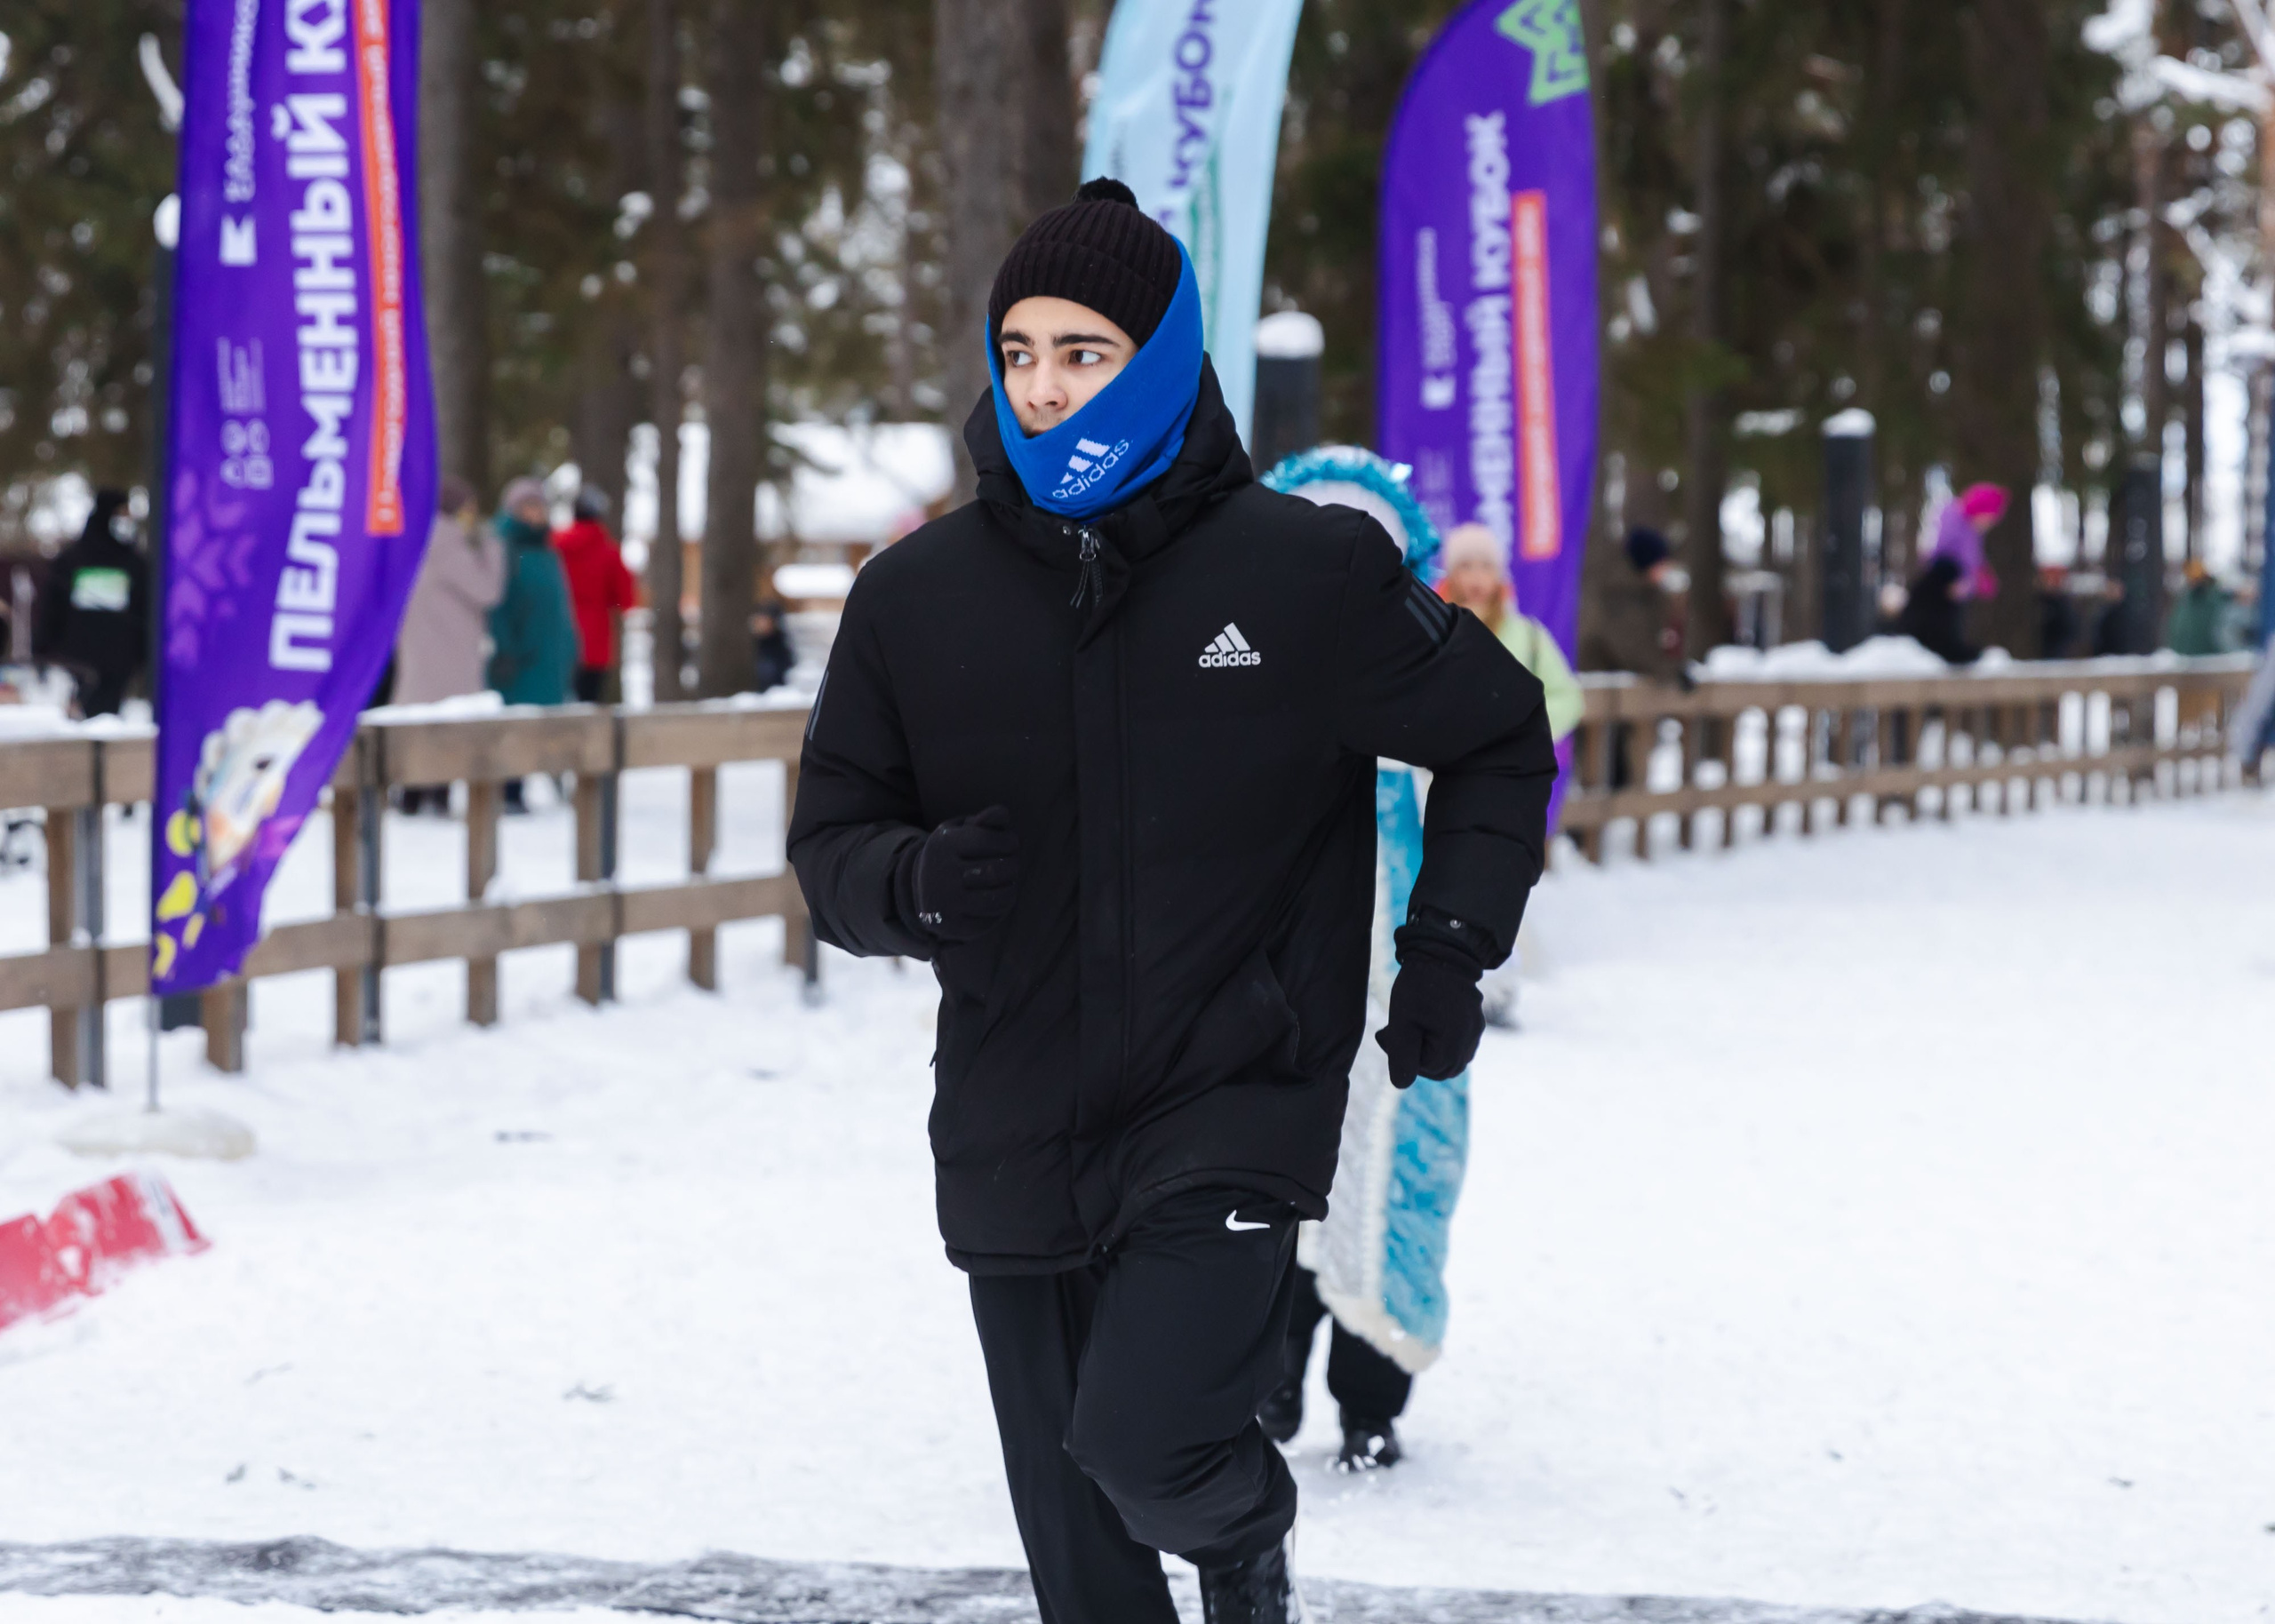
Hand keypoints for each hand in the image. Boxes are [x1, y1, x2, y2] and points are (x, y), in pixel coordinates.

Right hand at [907, 805, 1018, 942]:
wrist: (923, 892)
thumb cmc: (953, 854)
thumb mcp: (963, 831)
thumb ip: (988, 820)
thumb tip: (1002, 814)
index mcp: (943, 844)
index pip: (994, 840)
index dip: (1010, 842)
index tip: (1009, 844)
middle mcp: (941, 873)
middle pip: (1002, 870)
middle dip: (1014, 865)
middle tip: (1009, 865)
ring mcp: (946, 902)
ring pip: (1002, 897)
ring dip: (1011, 887)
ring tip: (1007, 881)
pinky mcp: (953, 926)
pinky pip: (994, 917)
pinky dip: (1001, 906)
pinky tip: (994, 897)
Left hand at [1374, 951, 1484, 1087]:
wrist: (1443, 952)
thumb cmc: (1419, 986)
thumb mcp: (1402, 1021)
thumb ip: (1401, 1055)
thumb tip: (1401, 1085)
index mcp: (1453, 1044)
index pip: (1424, 1069)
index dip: (1402, 1055)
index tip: (1387, 1032)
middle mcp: (1470, 1042)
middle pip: (1438, 1069)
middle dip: (1414, 1056)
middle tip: (1395, 1032)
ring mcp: (1475, 1033)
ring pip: (1448, 1060)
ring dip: (1427, 1051)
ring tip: (1411, 1027)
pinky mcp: (1475, 1024)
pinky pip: (1457, 1046)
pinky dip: (1439, 1043)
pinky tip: (1425, 1024)